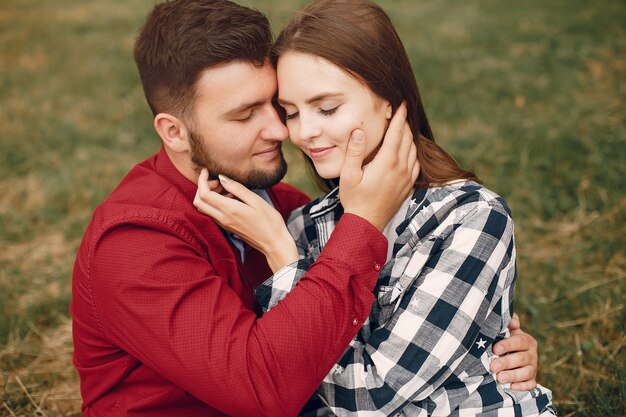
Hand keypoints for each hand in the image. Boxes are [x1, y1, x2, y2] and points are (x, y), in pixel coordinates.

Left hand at [193, 169, 298, 271]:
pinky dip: (214, 203)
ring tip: (225, 189)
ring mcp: (223, 224)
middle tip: (218, 181)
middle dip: (202, 187)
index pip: (204, 194)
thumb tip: (222, 178)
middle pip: (198, 201)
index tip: (207, 170)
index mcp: (229, 210)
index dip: (201, 180)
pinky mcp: (227, 227)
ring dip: (207, 195)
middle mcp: (222, 218)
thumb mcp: (256, 201)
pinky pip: (212, 213)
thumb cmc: (270, 221)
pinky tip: (230, 198)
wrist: (274, 243)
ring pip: (203, 208)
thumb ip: (237, 188)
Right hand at [340, 102, 419, 230]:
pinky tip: (408, 150)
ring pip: (414, 150)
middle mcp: (401, 167)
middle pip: (407, 138)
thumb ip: (354, 151)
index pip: (396, 132)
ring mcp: (407, 177)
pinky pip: (416, 163)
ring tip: (404, 128)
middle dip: (405, 123)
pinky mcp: (408, 185)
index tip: (401, 104)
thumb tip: (359, 130)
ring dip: (410, 136)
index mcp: (387, 162)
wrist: (367, 223)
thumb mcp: (348, 174)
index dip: (399, 116)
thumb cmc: (354, 199)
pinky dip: (413, 152)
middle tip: (401, 112)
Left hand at [490, 313, 537, 389]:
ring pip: (527, 373)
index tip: (495, 349)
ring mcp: (532, 368)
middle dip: (506, 363)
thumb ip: (508, 321)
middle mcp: (532, 354)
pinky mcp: (531, 380)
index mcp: (526, 340)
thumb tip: (514, 322)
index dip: (507, 345)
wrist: (509, 354)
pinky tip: (511, 387)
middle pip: (521, 358)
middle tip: (493, 367)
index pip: (519, 342)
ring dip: (513, 376)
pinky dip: (522, 387)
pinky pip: (530, 385)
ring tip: (499, 378)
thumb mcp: (506, 329)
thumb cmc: (503, 339)